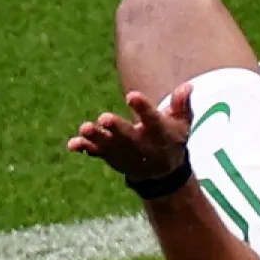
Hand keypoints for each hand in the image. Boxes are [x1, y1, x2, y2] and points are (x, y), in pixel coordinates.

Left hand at [68, 83, 193, 180]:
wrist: (162, 174)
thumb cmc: (172, 139)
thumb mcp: (182, 124)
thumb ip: (181, 105)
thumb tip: (187, 86)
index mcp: (160, 132)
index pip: (152, 119)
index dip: (142, 108)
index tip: (132, 96)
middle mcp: (141, 143)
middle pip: (128, 135)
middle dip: (116, 128)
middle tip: (104, 118)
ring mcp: (124, 152)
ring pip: (109, 144)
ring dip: (96, 137)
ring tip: (84, 128)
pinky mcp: (111, 156)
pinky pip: (97, 152)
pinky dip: (85, 148)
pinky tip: (73, 144)